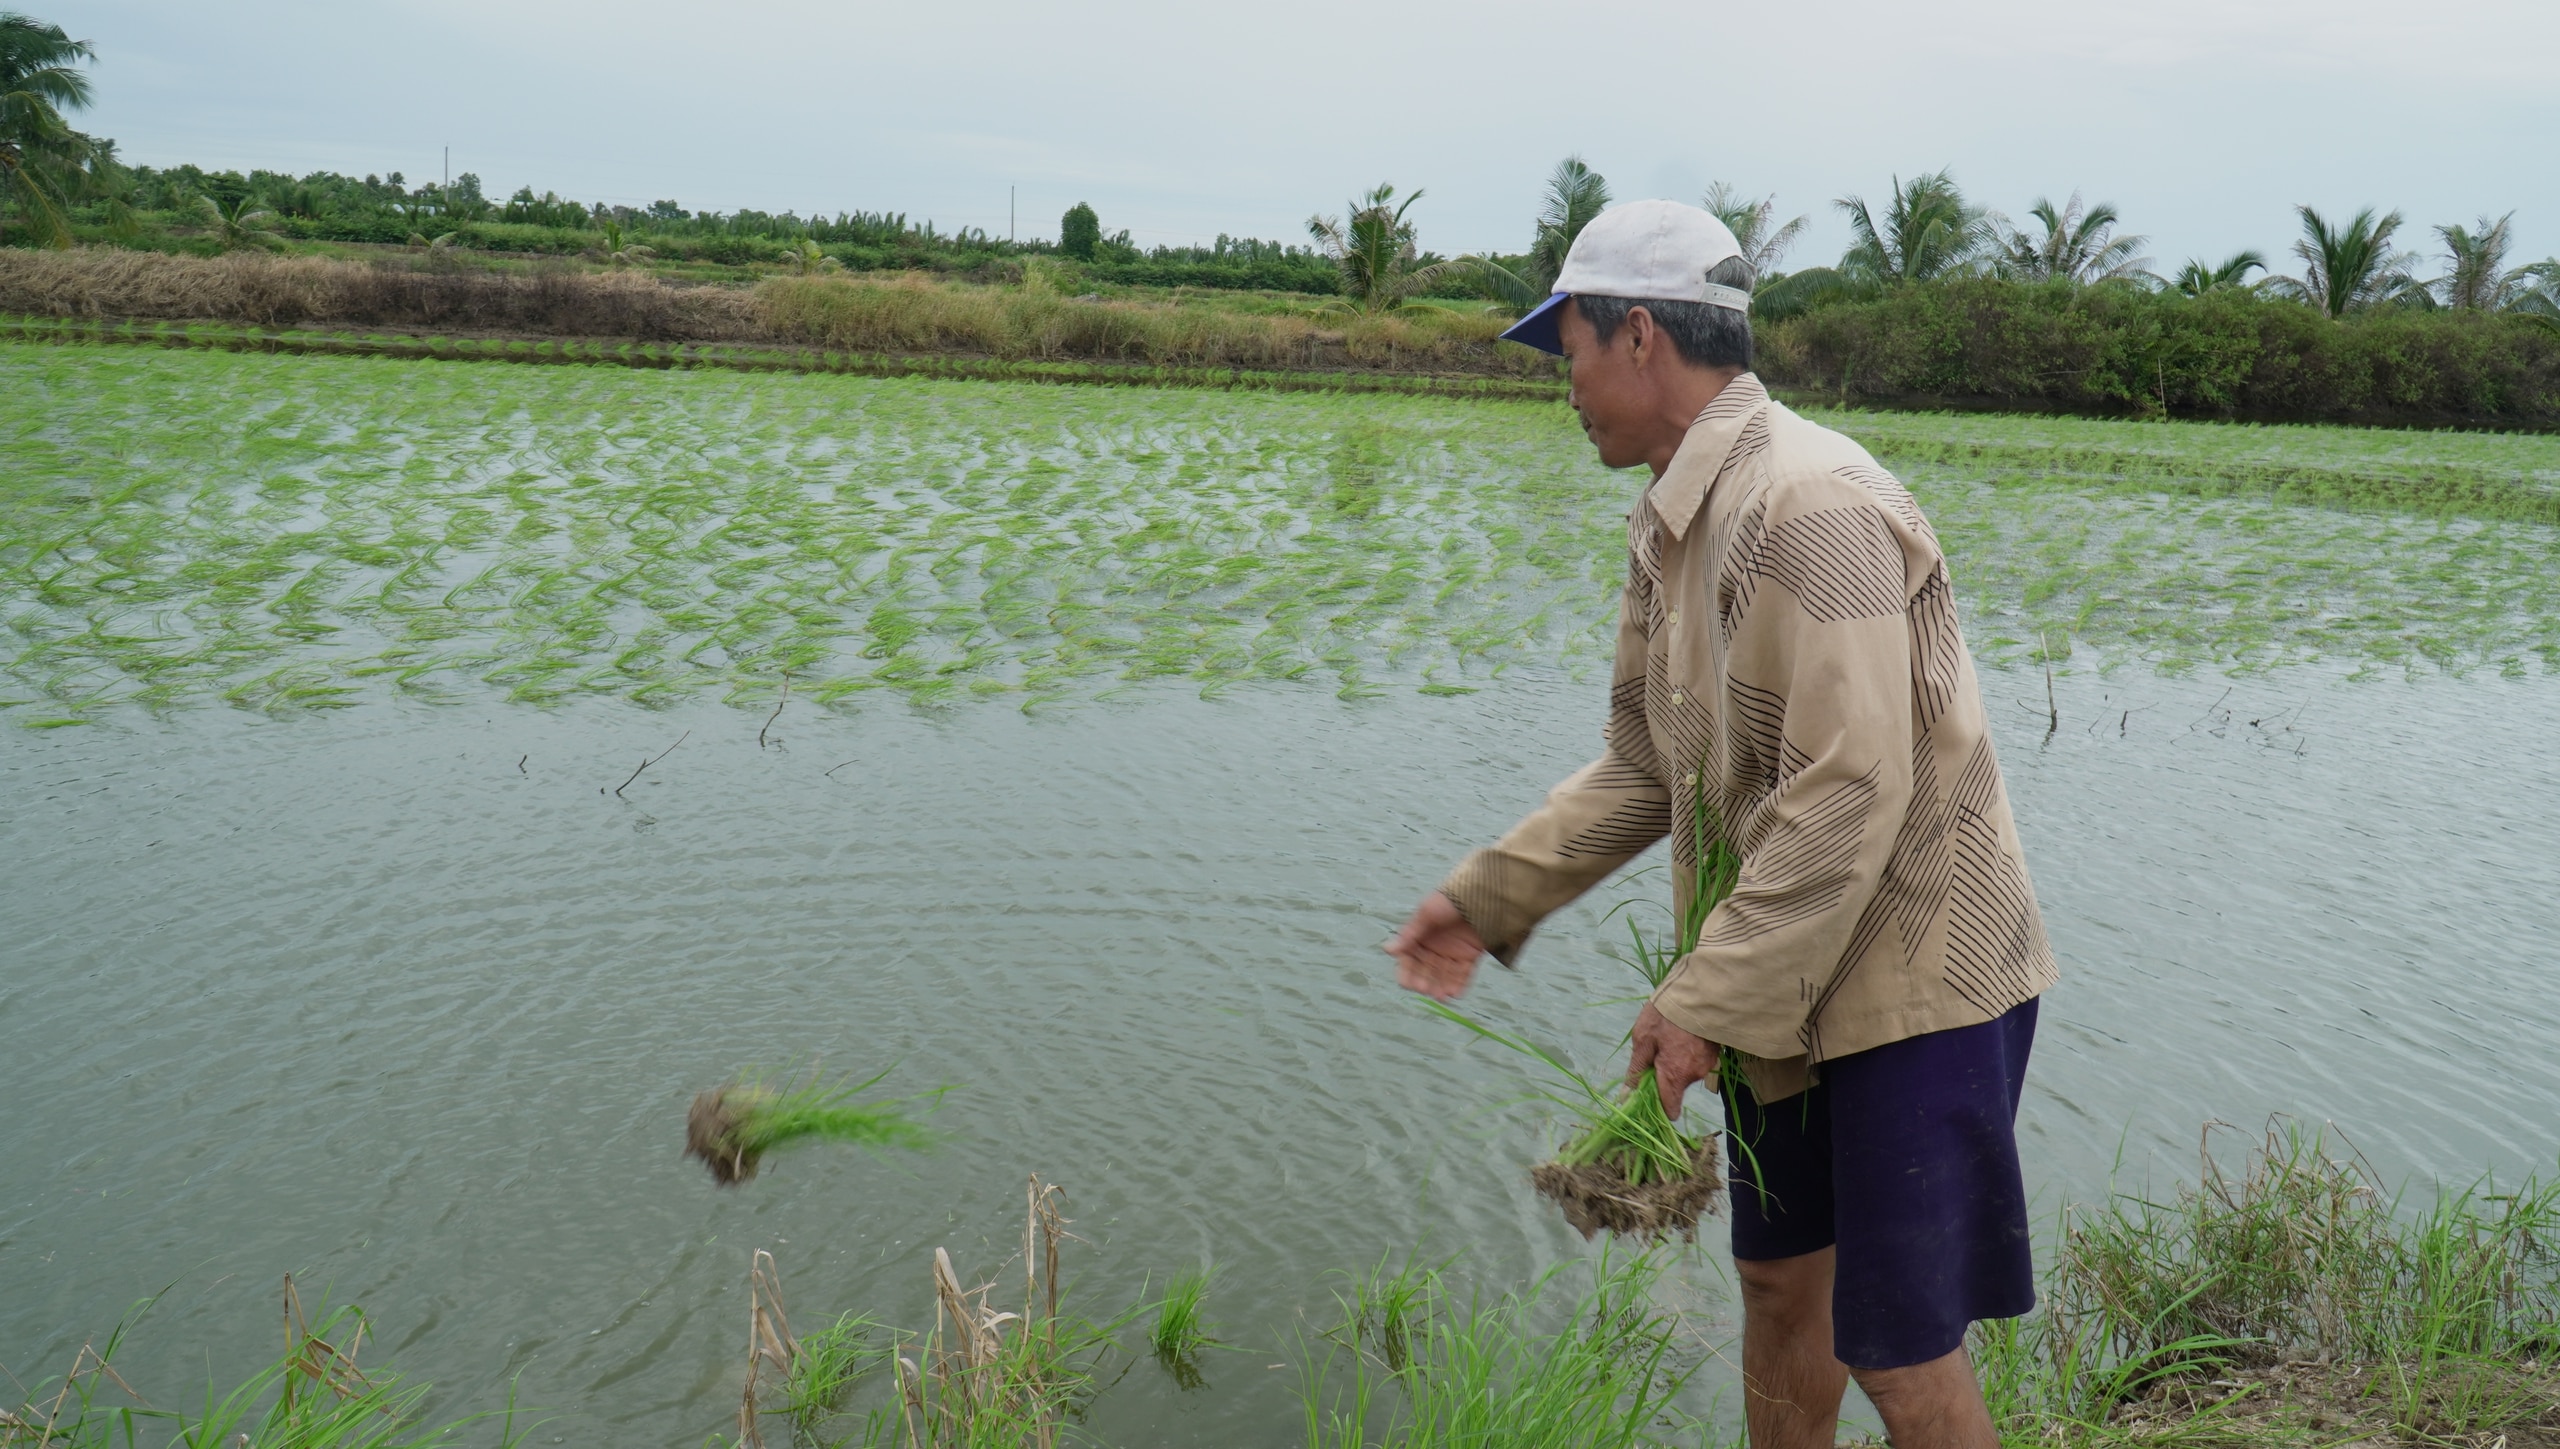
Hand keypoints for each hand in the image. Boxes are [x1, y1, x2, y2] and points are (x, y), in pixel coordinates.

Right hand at [1385, 892, 1485, 1000]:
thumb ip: (1410, 934)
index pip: (1408, 961)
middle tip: (1427, 990)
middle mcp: (1432, 949)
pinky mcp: (1468, 957)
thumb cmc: (1449, 900)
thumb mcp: (1427, 914)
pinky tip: (1455, 994)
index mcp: (1417, 939)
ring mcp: (1450, 954)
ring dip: (1440, 987)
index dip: (1407, 974)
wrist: (1482, 894)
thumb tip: (1387, 950)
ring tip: (1442, 996)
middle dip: (1425, 983)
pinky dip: (1458, 985)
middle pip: (1424, 972)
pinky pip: (1462, 975)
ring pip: (1442, 977)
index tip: (1408, 984)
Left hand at [1625, 1001, 1718, 1119]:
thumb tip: (1627, 1096)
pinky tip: (1681, 1036)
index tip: (1646, 1097)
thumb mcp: (1643, 1039)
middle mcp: (1694, 1075)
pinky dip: (1687, 1055)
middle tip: (1653, 1053)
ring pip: (1685, 1074)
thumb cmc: (1665, 1015)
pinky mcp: (1714, 1052)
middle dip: (1663, 1078)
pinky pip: (1695, 1062)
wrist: (1697, 991)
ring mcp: (1707, 1064)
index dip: (1657, 1108)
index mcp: (1675, 1075)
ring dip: (1675, 1064)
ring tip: (1668, 1039)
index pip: (1669, 1109)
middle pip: (1675, 1089)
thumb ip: (1637, 1070)